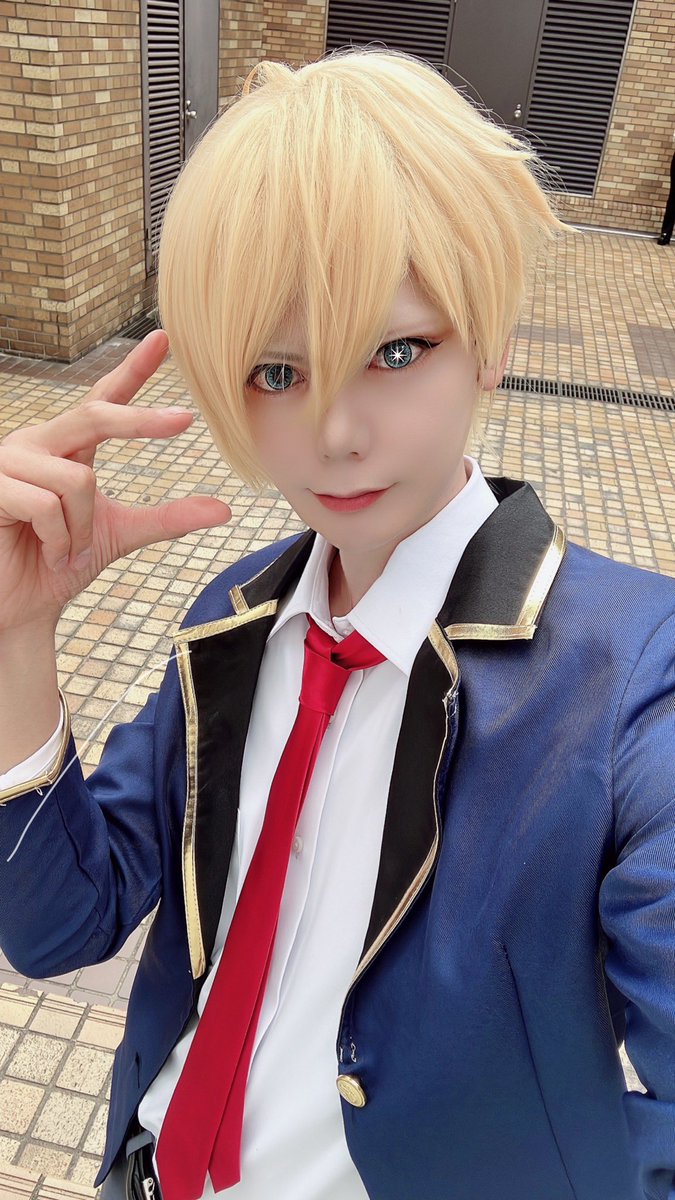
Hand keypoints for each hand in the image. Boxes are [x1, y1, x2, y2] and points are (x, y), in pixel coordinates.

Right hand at [0, 331, 231, 633]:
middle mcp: (38, 444)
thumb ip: (167, 518)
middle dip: (139, 420)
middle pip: (95, 415)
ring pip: (77, 480)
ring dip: (80, 530)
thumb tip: (224, 510)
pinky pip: (46, 505)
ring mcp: (10, 461)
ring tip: (65, 553)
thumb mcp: (121, 534)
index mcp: (69, 447)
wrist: (20, 605)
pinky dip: (59, 540)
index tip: (162, 339)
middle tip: (184, 420)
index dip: (131, 370)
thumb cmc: (59, 563)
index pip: (103, 400)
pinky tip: (47, 554)